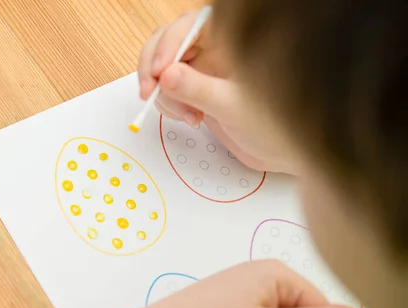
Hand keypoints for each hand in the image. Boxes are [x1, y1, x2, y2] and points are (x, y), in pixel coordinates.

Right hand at [138, 10, 295, 173]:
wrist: (283, 152)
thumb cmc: (278, 126)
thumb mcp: (235, 108)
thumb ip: (200, 90)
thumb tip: (168, 76)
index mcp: (233, 41)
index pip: (190, 27)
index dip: (169, 45)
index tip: (160, 73)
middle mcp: (216, 50)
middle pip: (169, 43)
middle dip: (155, 68)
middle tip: (151, 92)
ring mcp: (204, 70)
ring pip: (164, 68)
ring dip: (164, 93)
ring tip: (186, 115)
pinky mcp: (196, 91)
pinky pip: (169, 90)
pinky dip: (169, 105)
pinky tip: (190, 118)